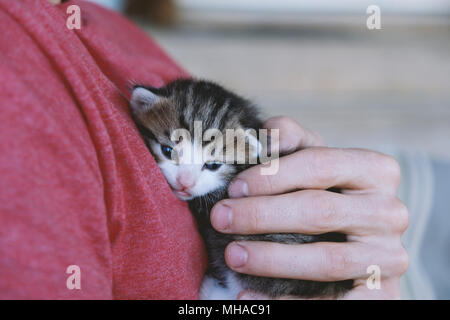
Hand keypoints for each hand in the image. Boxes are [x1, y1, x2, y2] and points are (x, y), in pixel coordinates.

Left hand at [210, 116, 408, 298]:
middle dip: (262, 215)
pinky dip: (289, 301)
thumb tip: (267, 129)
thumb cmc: (324, 196)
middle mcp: (389, 211)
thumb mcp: (312, 164)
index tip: (233, 186)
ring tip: (232, 256)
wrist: (356, 246)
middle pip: (319, 210)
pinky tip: (249, 295)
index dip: (272, 174)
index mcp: (375, 171)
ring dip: (272, 259)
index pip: (319, 164)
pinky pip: (333, 301)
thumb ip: (293, 143)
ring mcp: (389, 255)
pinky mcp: (381, 293)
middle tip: (220, 219)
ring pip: (327, 258)